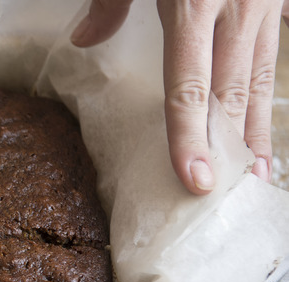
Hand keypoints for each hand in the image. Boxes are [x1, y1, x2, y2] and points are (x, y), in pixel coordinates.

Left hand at [71, 0, 284, 194]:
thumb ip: (110, 2)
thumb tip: (82, 40)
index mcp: (193, 5)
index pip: (188, 87)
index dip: (189, 137)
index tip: (194, 179)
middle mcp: (236, 9)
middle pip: (230, 93)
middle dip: (227, 147)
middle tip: (221, 193)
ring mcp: (263, 6)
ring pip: (260, 80)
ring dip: (256, 131)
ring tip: (253, 174)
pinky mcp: (276, 3)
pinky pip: (271, 58)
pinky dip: (267, 97)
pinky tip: (261, 126)